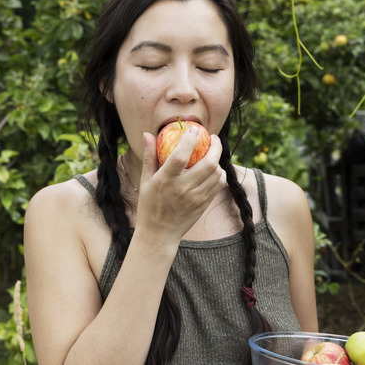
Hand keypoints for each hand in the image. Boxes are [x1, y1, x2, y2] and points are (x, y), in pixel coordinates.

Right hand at [134, 126, 226, 241]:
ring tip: (213, 153)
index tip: (195, 130)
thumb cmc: (149, 205)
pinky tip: (214, 168)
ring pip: (217, 174)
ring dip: (218, 160)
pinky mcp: (203, 205)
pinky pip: (218, 184)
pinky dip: (219, 173)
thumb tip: (148, 134)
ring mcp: (195, 198)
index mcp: (165, 181)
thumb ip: (149, 156)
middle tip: (213, 138)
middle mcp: (182, 189)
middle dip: (215, 147)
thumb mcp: (145, 180)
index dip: (190, 140)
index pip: (180, 156)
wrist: (159, 234)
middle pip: (207, 163)